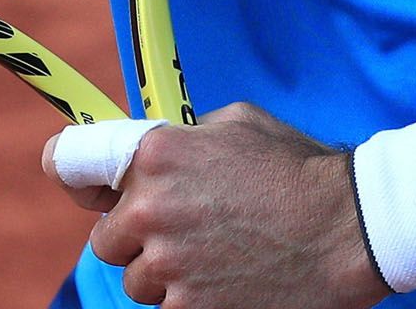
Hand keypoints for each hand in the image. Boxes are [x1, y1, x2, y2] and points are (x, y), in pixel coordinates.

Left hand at [42, 103, 388, 308]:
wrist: (345, 229)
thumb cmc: (296, 170)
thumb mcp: (235, 124)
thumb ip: (181, 138)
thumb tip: (149, 152)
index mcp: (156, 153)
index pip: (70, 162)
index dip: (70, 172)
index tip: (75, 180)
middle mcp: (150, 208)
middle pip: (105, 236)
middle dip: (136, 232)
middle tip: (181, 226)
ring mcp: (168, 266)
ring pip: (136, 279)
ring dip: (163, 271)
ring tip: (215, 254)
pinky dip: (189, 300)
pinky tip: (227, 278)